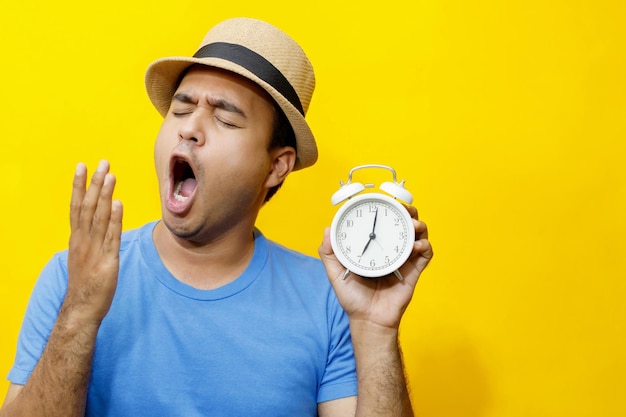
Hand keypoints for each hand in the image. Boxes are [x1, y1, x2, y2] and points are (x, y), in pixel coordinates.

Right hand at [64, 160, 122, 325]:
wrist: (82, 309)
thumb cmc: (85, 284)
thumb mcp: (84, 257)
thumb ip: (90, 240)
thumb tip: (99, 225)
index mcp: (77, 238)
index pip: (77, 206)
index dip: (79, 185)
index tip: (82, 166)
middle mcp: (83, 240)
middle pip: (88, 206)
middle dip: (95, 183)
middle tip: (102, 162)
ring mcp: (94, 250)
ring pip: (99, 217)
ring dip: (105, 195)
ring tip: (111, 176)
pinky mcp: (107, 260)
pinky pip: (111, 236)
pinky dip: (115, 219)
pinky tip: (118, 204)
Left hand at [319, 205, 432, 329]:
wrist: (369, 320)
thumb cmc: (353, 298)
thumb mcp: (336, 272)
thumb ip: (328, 252)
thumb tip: (327, 229)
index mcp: (374, 246)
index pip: (383, 221)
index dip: (387, 208)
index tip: (384, 199)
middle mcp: (391, 249)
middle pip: (404, 223)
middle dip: (408, 211)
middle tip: (403, 208)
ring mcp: (404, 259)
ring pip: (418, 234)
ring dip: (419, 225)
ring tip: (413, 224)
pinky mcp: (414, 270)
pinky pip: (426, 254)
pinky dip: (425, 245)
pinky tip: (417, 244)